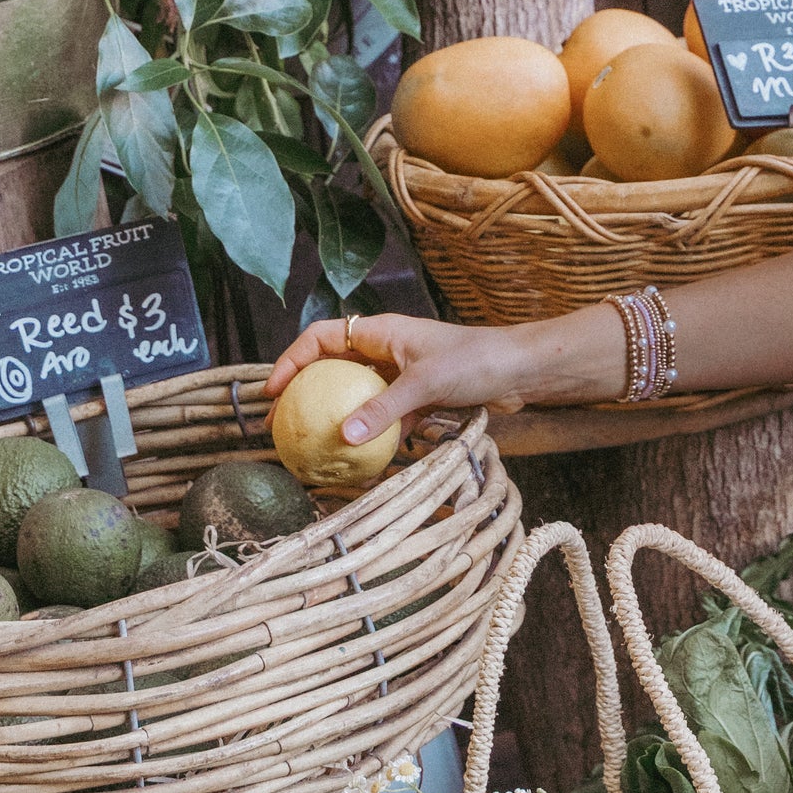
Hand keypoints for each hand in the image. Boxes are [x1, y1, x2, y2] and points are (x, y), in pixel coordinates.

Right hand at [264, 310, 596, 446]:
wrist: (520, 371)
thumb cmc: (475, 361)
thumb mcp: (425, 383)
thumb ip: (384, 408)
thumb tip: (343, 436)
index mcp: (381, 332)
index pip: (321, 337)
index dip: (291, 360)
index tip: (272, 392)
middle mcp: (386, 350)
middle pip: (331, 368)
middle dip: (303, 393)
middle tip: (279, 425)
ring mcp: (401, 375)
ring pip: (355, 395)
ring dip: (333, 417)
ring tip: (308, 446)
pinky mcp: (418, 399)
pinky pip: (382, 417)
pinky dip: (369, 435)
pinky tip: (356, 460)